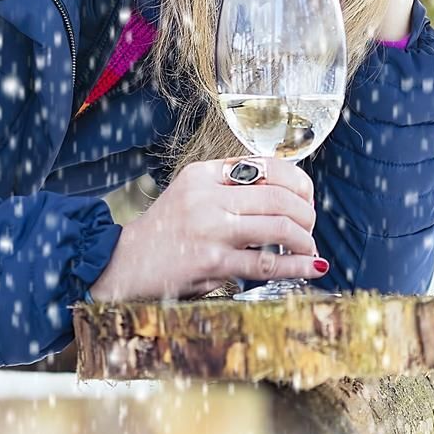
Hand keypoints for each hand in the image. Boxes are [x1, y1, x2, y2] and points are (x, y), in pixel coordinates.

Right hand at [87, 157, 326, 300]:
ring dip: (305, 240)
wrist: (123, 265)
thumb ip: (230, 188)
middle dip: (307, 214)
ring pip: (279, 227)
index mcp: (203, 174)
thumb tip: (287, 194)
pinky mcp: (212, 263)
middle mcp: (207, 196)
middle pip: (280, 197)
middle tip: (310, 227)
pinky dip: (296, 266)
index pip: (266, 166)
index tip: (307, 197)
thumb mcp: (191, 194)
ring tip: (309, 248)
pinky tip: (310, 267)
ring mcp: (210, 230)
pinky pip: (267, 263)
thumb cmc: (164, 232)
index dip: (298, 182)